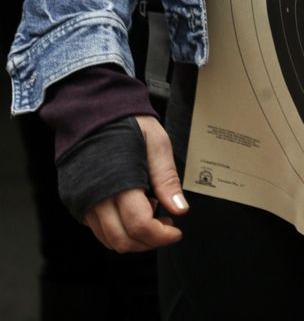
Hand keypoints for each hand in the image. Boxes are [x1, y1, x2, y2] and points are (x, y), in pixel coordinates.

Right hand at [83, 116, 187, 252]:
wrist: (93, 110)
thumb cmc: (125, 122)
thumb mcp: (156, 143)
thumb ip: (167, 179)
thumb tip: (180, 208)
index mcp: (118, 181)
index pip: (139, 226)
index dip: (162, 235)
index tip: (176, 231)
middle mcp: (95, 196)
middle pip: (122, 240)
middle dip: (148, 242)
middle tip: (165, 227)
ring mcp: (82, 201)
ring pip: (108, 239)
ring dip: (132, 238)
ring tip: (149, 215)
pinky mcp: (76, 201)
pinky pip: (96, 228)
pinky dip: (116, 230)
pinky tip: (130, 211)